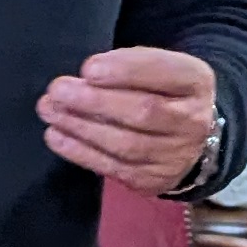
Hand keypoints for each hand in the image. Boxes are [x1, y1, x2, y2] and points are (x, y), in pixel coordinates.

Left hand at [38, 45, 219, 193]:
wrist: (192, 139)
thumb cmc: (163, 92)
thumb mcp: (159, 67)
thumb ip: (129, 66)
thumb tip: (87, 76)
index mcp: (195, 82)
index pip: (165, 73)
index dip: (126, 71)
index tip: (88, 68)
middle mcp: (193, 121)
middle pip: (144, 112)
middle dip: (96, 101)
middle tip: (58, 90)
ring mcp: (175, 156)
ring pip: (127, 145)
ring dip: (81, 127)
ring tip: (50, 110)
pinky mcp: (153, 181)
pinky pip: (113, 168)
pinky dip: (80, 152)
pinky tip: (56, 135)